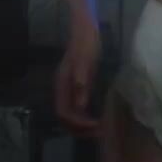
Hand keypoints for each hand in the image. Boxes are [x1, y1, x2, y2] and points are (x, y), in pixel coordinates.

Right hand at [55, 18, 100, 134]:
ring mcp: (67, 87)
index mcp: (62, 85)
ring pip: (69, 114)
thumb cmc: (87, 43)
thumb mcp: (87, 61)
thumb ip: (82, 80)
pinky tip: (95, 115)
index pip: (64, 113)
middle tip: (99, 132)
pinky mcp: (75, 85)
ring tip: (98, 128)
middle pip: (65, 118)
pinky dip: (84, 116)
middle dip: (80, 128)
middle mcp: (62, 89)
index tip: (96, 126)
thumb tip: (80, 105)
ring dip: (81, 125)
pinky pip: (76, 107)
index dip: (79, 123)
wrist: (84, 29)